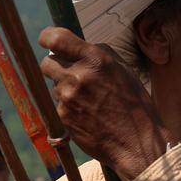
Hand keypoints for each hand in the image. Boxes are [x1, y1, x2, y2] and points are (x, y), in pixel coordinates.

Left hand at [39, 27, 168, 180]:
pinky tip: (87, 113)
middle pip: (46, 63)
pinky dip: (68, 106)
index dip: (47, 38)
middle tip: (70, 73)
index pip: (55, 39)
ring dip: (64, 87)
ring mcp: (67, 97)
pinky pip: (58, 104)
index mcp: (95, 59)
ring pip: (53, 84)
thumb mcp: (123, 69)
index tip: (46, 40)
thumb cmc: (134, 104)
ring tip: (88, 98)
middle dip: (56, 66)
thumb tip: (76, 46)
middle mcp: (77, 75)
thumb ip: (98, 54)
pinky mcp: (62, 115)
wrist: (135, 142)